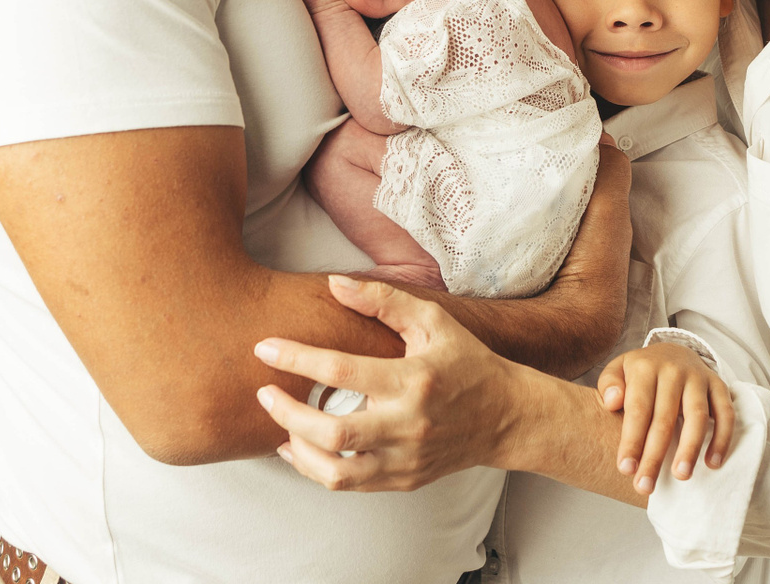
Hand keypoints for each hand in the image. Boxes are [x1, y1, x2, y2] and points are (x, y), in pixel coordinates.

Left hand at [253, 275, 524, 491]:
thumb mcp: (433, 321)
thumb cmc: (466, 362)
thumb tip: (333, 284)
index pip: (341, 370)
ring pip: (335, 472)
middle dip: (286, 413)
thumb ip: (383, 300)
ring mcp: (405, 459)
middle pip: (331, 432)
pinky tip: (299, 448)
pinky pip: (348, 484)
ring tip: (278, 426)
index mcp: (413, 380)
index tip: (265, 348)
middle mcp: (408, 425)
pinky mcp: (404, 480)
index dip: (296, 358)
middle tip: (262, 393)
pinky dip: (315, 469)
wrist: (506, 417)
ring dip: (297, 450)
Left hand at [595, 341, 734, 493]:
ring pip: (697, 416)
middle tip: (646, 486)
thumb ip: (609, 384)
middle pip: (664, 418)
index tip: (626, 469)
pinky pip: (725, 413)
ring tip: (681, 476)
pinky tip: (712, 463)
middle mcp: (673, 371)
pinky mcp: (719, 386)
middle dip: (654, 456)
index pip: (638, 409)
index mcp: (645, 368)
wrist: (674, 350)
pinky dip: (722, 438)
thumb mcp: (618, 369)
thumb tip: (612, 402)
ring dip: (690, 448)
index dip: (632, 441)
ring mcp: (698, 378)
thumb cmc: (642, 372)